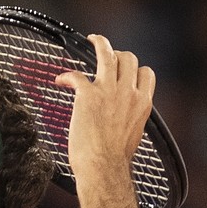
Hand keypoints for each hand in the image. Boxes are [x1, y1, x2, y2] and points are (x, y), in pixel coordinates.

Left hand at [55, 35, 154, 181]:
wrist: (103, 167)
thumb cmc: (114, 160)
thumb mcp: (132, 136)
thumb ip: (131, 121)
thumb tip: (124, 122)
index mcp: (143, 104)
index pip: (146, 73)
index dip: (134, 69)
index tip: (123, 72)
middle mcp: (129, 93)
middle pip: (128, 59)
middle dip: (117, 54)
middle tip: (105, 56)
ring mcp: (109, 91)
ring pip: (107, 54)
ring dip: (99, 43)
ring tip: (92, 39)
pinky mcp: (88, 95)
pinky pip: (76, 74)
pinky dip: (66, 75)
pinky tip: (60, 80)